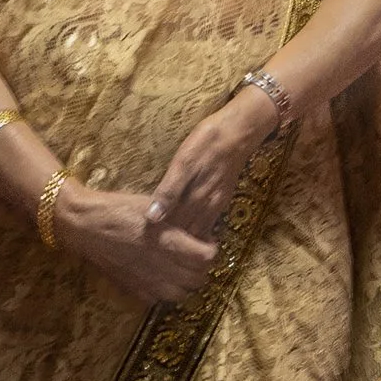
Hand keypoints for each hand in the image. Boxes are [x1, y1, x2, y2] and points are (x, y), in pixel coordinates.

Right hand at [60, 181, 218, 303]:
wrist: (86, 225)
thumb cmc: (119, 209)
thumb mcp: (153, 207)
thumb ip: (177, 221)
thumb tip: (197, 229)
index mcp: (167, 241)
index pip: (206, 257)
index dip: (211, 249)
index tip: (207, 241)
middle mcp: (160, 265)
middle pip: (198, 278)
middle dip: (202, 267)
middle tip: (197, 255)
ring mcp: (146, 280)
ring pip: (181, 294)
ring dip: (187, 283)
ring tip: (182, 269)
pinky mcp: (133, 289)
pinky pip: (159, 300)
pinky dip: (165, 292)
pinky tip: (162, 277)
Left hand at [148, 87, 273, 243]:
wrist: (239, 131)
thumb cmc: (207, 142)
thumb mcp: (184, 162)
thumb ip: (169, 191)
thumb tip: (152, 218)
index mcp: (194, 200)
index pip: (174, 231)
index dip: (158, 240)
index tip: (141, 244)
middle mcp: (206, 208)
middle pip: (186, 235)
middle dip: (170, 244)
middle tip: (149, 249)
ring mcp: (216, 205)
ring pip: (197, 232)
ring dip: (183, 240)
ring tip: (164, 245)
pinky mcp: (221, 199)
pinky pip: (207, 223)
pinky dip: (196, 231)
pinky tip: (186, 230)